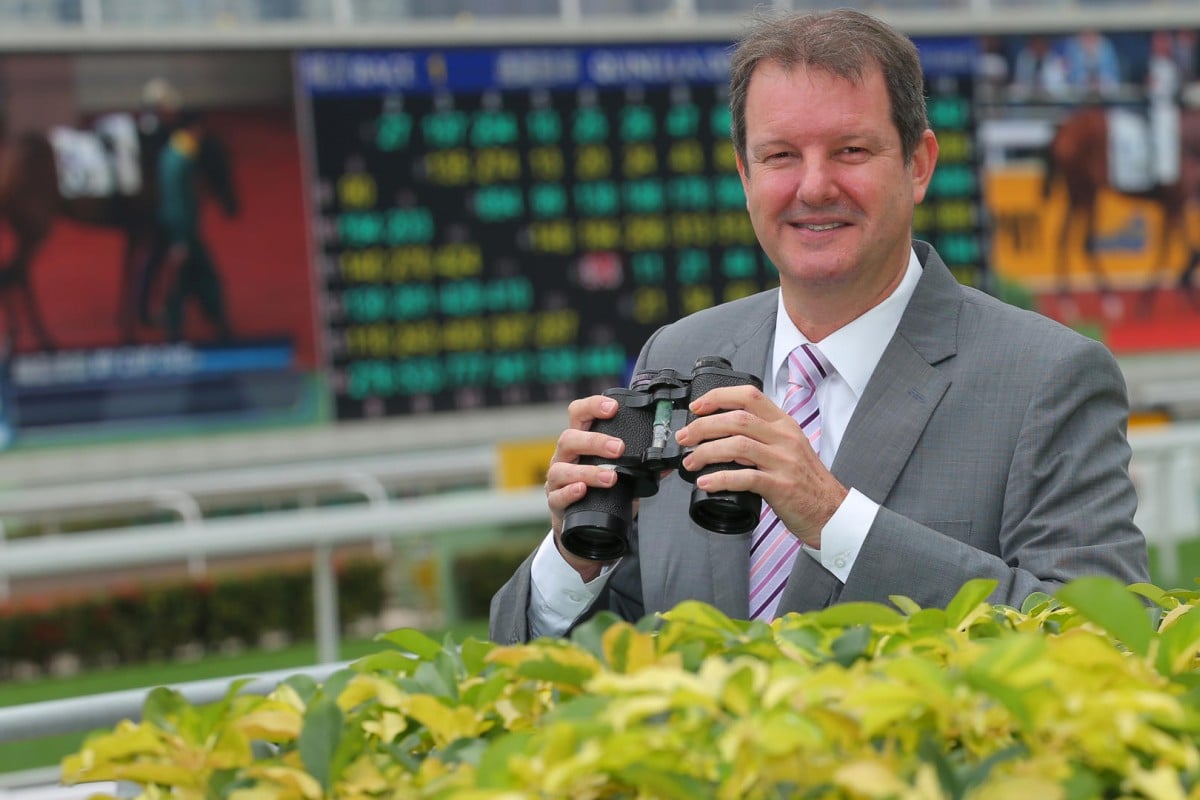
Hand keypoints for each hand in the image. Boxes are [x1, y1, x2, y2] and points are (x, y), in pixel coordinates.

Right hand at [545, 395, 624, 576]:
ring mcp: (557, 479)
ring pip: (561, 468)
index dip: (593, 406)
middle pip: (569, 438)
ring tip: (610, 477)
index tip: (613, 407)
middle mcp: (566, 457)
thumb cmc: (599, 491)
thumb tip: (666, 462)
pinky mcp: (555, 501)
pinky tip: (582, 490)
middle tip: (618, 448)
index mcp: (581, 442)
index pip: (579, 414)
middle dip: (594, 441)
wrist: (582, 525)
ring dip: (587, 471)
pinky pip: (557, 495)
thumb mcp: (619, 475)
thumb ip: (640, 468)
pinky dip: (570, 492)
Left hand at [674, 385, 847, 547]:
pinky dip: (720, 479)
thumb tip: (722, 433)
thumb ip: (762, 435)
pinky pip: (745, 478)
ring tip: (690, 462)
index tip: (697, 407)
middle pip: (737, 419)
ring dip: (706, 452)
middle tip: (685, 438)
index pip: (750, 396)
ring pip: (737, 445)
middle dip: (703, 427)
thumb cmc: (806, 481)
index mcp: (784, 424)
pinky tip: (706, 482)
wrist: (831, 511)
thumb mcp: (788, 447)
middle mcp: (784, 438)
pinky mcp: (781, 486)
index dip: (719, 397)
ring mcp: (784, 462)